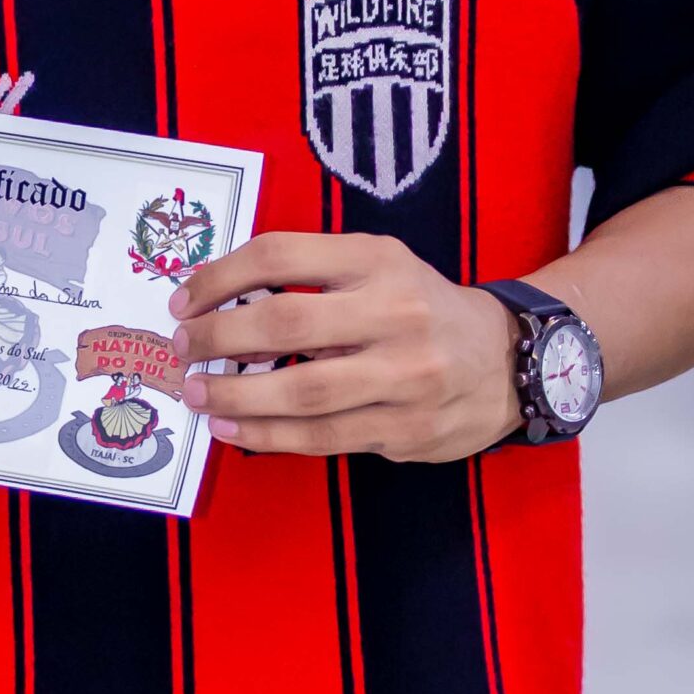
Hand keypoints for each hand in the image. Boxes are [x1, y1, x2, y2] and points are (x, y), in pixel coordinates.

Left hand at [171, 231, 520, 460]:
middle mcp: (396, 313)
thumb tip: (219, 299)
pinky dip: (267, 434)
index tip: (184, 300)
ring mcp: (406, 376)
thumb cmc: (422, 309)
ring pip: (302, 391)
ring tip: (197, 393)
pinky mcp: (407, 429)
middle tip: (182, 348)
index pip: (280, 256)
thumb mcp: (380, 267)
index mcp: (379, 261)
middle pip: (285, 324)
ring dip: (235, 394)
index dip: (219, 277)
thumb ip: (313, 274)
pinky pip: (323, 437)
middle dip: (218, 338)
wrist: (511, 361)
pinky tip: (232, 428)